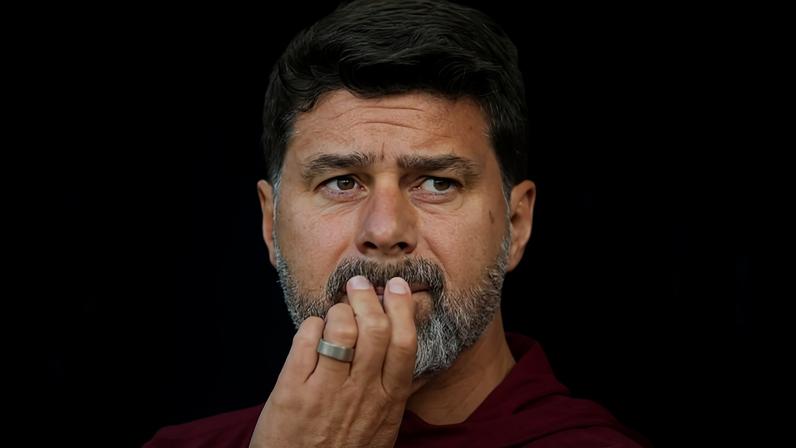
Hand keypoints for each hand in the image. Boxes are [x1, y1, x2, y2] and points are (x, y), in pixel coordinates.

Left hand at [249, 275, 417, 447]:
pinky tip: (313, 330)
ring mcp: (327, 392)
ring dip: (337, 310)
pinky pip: (305, 340)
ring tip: (334, 312)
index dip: (402, 307)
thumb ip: (393, 390)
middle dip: (367, 296)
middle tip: (358, 284)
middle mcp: (361, 393)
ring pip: (341, 330)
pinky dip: (311, 325)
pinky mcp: (293, 391)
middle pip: (375, 329)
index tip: (397, 286)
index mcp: (388, 400)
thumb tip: (409, 351)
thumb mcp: (382, 426)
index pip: (404, 343)